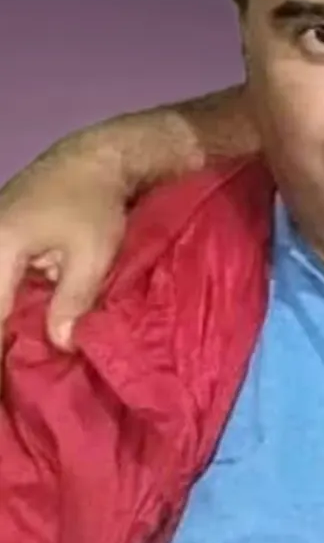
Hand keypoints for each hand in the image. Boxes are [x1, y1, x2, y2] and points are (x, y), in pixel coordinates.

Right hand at [0, 130, 130, 362]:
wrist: (95, 159)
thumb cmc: (95, 205)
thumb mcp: (92, 256)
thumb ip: (73, 300)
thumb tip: (59, 343)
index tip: (3, 384)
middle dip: (3, 332)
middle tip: (12, 376)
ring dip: (8, 318)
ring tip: (16, 358)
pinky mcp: (2, 238)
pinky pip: (1, 279)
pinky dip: (11, 301)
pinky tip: (23, 325)